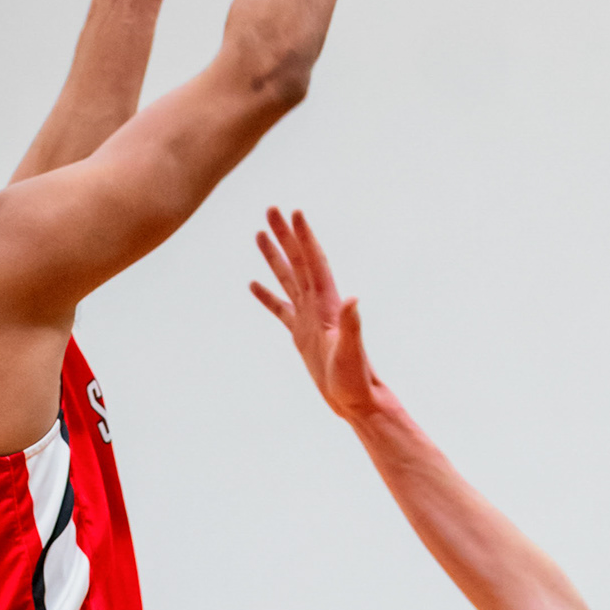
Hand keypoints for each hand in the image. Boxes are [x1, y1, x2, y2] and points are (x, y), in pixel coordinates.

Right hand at [252, 208, 383, 421]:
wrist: (355, 400)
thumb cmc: (356, 378)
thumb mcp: (351, 351)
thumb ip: (352, 325)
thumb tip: (354, 299)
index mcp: (328, 304)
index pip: (314, 262)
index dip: (304, 237)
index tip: (294, 212)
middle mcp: (318, 305)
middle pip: (298, 262)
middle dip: (285, 236)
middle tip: (270, 210)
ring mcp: (308, 319)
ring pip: (288, 279)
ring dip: (275, 257)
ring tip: (259, 234)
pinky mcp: (301, 335)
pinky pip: (280, 309)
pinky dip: (268, 295)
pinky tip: (254, 284)